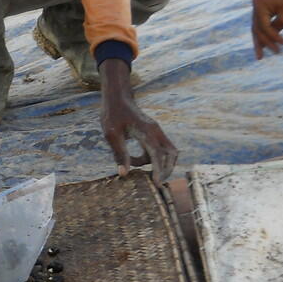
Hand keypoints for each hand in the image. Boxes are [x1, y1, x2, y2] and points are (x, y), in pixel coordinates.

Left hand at [99, 59, 176, 184]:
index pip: (157, 154)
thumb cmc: (112, 114)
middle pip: (171, 154)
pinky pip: (159, 149)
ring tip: (136, 166)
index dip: (158, 170)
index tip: (156, 183)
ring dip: (158, 164)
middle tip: (155, 183)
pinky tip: (135, 160)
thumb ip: (119, 154)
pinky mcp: (154, 134)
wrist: (117, 98)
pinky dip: (152, 158)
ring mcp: (157, 132)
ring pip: (168, 152)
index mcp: (146, 131)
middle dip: (166, 169)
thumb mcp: (111, 134)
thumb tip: (124, 174)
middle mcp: (156, 131)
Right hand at [251, 0, 282, 58]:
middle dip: (262, 42)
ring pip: (258, 27)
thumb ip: (275, 29)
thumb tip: (267, 41)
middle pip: (257, 27)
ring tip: (261, 55)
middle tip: (261, 57)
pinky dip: (265, 32)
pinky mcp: (263, 7)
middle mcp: (255, 4)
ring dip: (261, 40)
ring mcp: (258, 5)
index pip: (263, 26)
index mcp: (259, 4)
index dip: (272, 37)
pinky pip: (262, 22)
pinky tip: (266, 44)